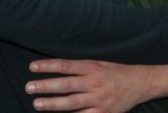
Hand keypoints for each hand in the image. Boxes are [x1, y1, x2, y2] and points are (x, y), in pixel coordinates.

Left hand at [26, 59, 147, 111]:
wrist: (139, 83)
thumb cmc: (115, 72)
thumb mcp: (99, 64)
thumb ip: (81, 69)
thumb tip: (58, 71)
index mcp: (92, 67)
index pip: (65, 66)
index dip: (48, 66)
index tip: (32, 67)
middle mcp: (94, 82)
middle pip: (65, 85)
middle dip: (45, 86)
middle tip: (28, 87)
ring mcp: (98, 99)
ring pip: (70, 103)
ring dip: (52, 104)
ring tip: (36, 103)